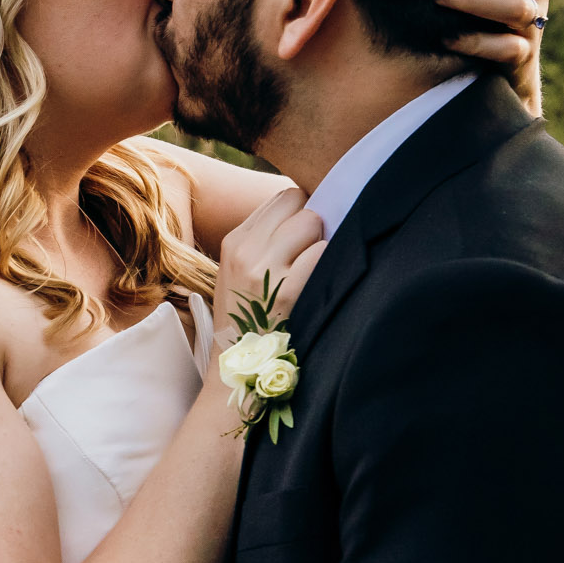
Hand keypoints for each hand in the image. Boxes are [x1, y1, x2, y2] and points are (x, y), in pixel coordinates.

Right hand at [211, 182, 324, 332]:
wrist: (237, 364)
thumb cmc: (249, 315)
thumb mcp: (240, 269)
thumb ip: (266, 238)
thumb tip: (311, 209)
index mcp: (234, 241)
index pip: (282, 198)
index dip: (300, 212)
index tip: (304, 236)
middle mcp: (245, 250)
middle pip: (298, 202)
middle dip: (312, 223)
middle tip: (310, 254)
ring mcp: (262, 270)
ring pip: (311, 222)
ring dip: (321, 242)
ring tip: (311, 270)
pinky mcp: (284, 292)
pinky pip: (322, 252)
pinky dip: (328, 263)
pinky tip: (317, 283)